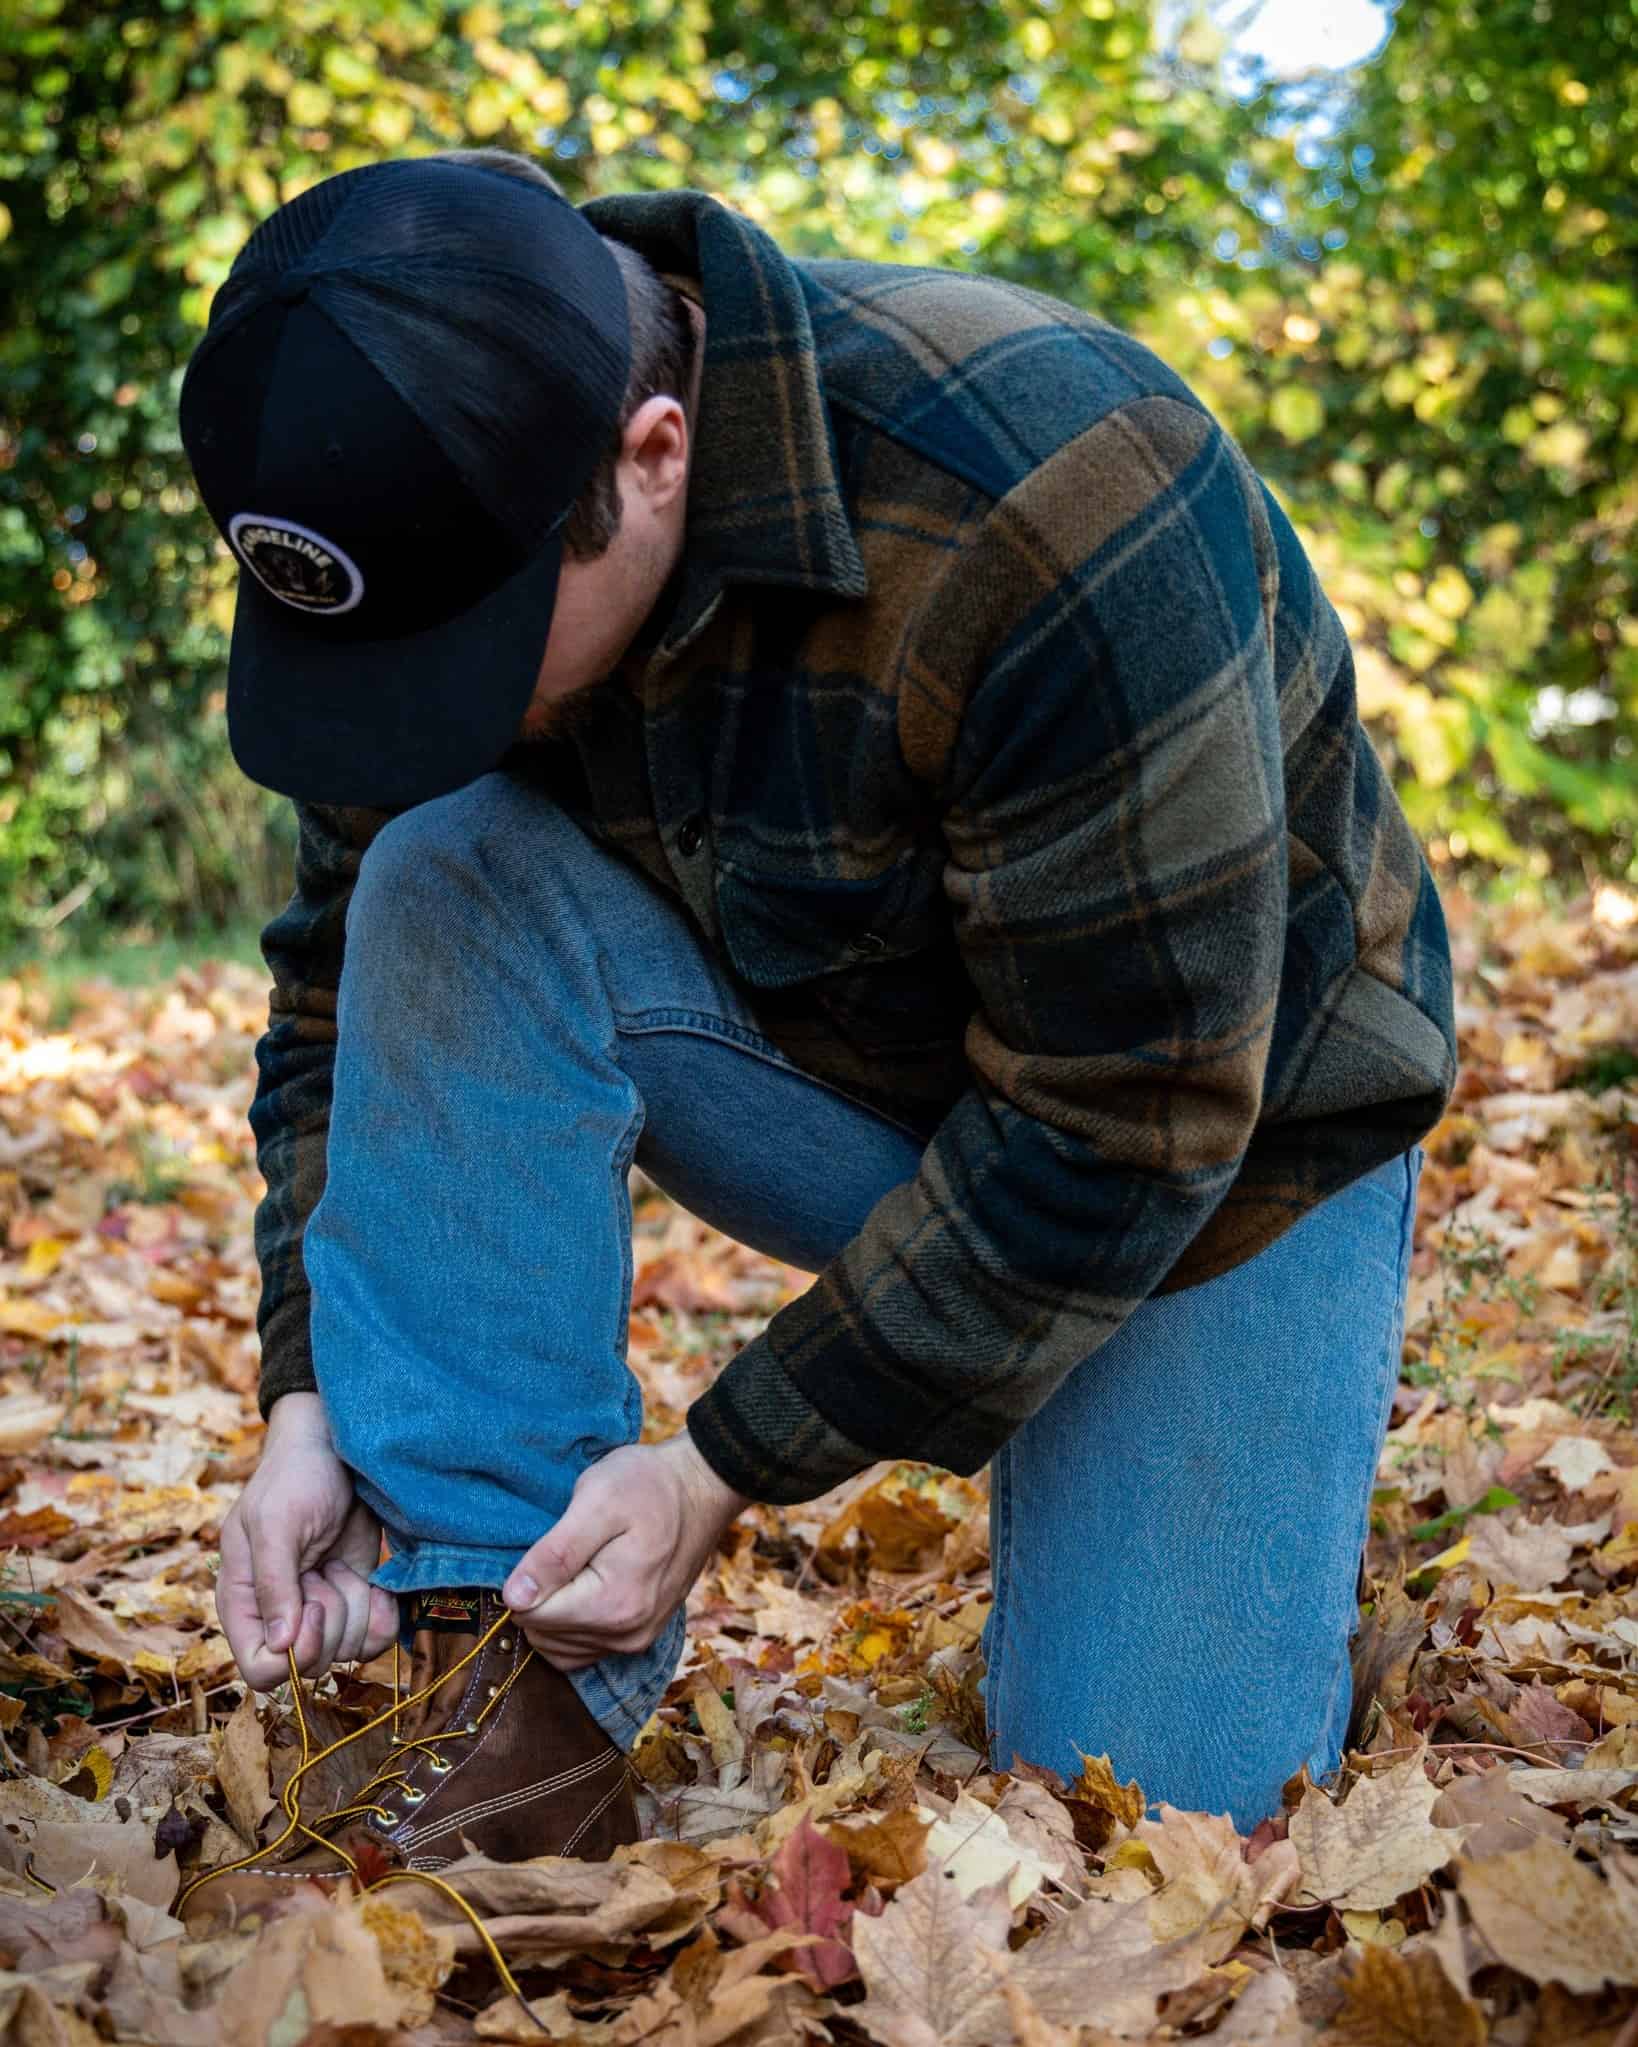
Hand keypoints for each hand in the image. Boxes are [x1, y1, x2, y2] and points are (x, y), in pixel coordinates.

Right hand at [216, 1392, 399, 1688]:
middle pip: (312, 1665)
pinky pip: (376, 1636)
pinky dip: (382, 1613)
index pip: (259, 1670)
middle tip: (326, 1568)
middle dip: (332, 1618)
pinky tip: (374, 1581)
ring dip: (356, 1606)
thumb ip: (274, 1582)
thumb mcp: (276, 1522)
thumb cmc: (296, 1476)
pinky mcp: (358, 1598)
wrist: (340, 1448)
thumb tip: (281, 1645)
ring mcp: (323, 1609)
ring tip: (341, 1563)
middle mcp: (282, 1616)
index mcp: (244, 1603)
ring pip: (347, 1651)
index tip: (311, 1608)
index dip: (291, 1655)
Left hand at [502, 1433, 748, 1668]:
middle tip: (561, 1550)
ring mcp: (637, 1640)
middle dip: (539, 1597)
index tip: (546, 1545)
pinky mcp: (641, 1637)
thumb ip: (555, 1554)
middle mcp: (626, 1635)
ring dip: (552, 1613)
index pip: (530, 1616)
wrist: (701, 1486)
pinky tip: (580, 1588)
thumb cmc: (648, 1485)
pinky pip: (583, 1650)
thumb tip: (514, 1598)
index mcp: (613, 1604)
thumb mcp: (596, 1502)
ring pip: (559, 1648)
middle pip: (543, 1635)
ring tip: (573, 1565)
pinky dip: (570, 1627)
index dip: (524, 1580)